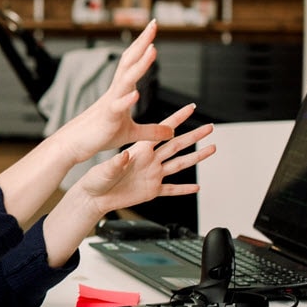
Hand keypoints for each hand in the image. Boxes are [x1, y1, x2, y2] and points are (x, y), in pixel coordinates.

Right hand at [57, 20, 172, 162]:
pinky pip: (117, 107)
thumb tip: (171, 131)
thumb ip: (152, 131)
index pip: (134, 62)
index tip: (153, 27)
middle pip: (129, 62)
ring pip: (126, 80)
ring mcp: (111, 103)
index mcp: (121, 91)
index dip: (144, 45)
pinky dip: (126, 100)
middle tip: (153, 24)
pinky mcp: (107, 118)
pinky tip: (135, 94)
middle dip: (142, 43)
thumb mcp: (131, 134)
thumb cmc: (100, 135)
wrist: (75, 144)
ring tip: (152, 50)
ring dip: (140, 66)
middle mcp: (116, 92)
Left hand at [74, 102, 212, 216]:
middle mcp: (149, 161)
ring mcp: (152, 175)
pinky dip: (184, 189)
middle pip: (177, 145)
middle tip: (209, 127)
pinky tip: (196, 187)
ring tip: (211, 149)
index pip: (161, 131)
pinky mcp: (151, 191)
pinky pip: (171, 190)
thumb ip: (116, 164)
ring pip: (179, 164)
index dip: (176, 119)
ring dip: (196, 157)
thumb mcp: (105, 170)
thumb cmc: (95, 181)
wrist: (94, 198)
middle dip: (194, 136)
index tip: (190, 108)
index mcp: (139, 151)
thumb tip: (124, 156)